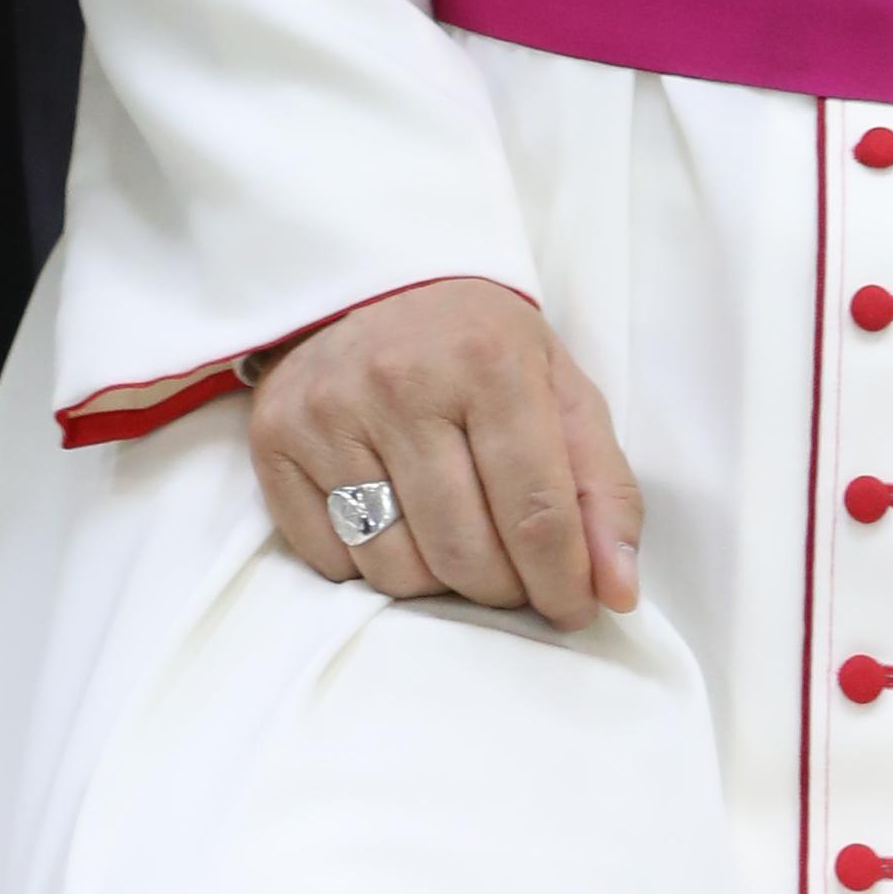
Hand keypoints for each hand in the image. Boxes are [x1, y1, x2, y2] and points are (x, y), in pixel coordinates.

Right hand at [246, 275, 645, 630]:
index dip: (563, 581)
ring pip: (396, 569)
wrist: (375, 283)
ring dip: (437, 583)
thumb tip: (617, 591)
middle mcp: (401, 381)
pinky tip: (394, 522)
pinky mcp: (275, 439)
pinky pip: (333, 562)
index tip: (575, 610)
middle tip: (514, 575)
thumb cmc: (481, 346)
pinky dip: (372, 567)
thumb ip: (602, 488)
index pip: (536, 512)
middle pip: (464, 553)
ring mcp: (329, 411)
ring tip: (455, 542)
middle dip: (503, 588)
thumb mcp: (559, 388)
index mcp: (488, 360)